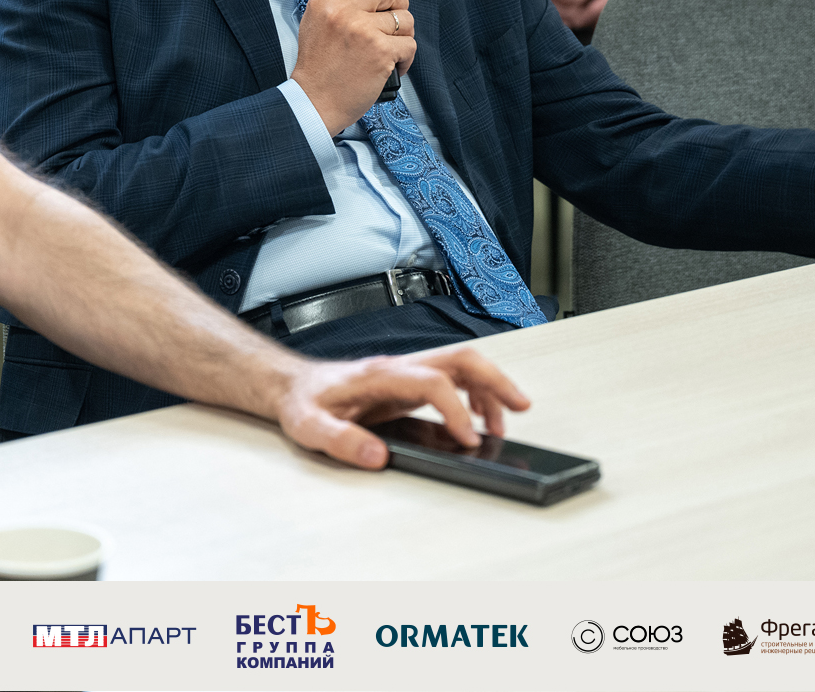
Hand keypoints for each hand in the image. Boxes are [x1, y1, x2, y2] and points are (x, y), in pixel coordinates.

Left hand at [272, 346, 531, 468]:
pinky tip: (479, 420)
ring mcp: (406, 372)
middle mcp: (398, 368)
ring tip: (506, 421)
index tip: (469, 440)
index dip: (457, 410)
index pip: (433, 382)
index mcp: (380, 375)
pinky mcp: (408, 382)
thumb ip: (342, 441)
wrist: (293, 386)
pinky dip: (474, 395)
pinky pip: (452, 379)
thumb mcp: (311, 426)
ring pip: (461, 365)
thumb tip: (377, 456)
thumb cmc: (304, 402)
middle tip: (521, 406)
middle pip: (460, 359)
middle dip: (495, 381)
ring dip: (490, 388)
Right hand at [291, 0, 416, 134]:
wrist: (315, 101)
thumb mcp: (314, 19)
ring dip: (402, 37)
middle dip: (398, 5)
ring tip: (385, 51)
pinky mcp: (380, 52)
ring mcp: (362, 31)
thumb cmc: (317, 63)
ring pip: (405, 19)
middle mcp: (342, 11)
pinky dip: (405, 59)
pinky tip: (390, 67)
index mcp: (325, 0)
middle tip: (390, 24)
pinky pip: (409, 45)